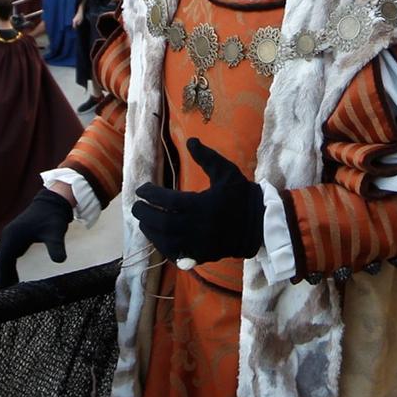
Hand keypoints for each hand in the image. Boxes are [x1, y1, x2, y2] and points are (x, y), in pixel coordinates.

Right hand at [0, 188, 74, 288]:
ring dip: (5, 276)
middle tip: (2, 299)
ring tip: (8, 294)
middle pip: (0, 263)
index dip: (1, 278)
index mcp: (12, 237)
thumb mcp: (55, 233)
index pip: (2, 262)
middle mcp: (8, 237)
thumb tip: (60, 260)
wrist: (53, 203)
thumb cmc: (53, 217)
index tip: (0, 292)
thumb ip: (56, 247)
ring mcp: (11, 238)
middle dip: (1, 280)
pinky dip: (10, 270)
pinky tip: (15, 282)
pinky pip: (9, 258)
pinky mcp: (16, 239)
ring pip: (4, 261)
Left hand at [130, 138, 263, 263]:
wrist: (259, 224)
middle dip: (145, 213)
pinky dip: (162, 246)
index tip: (141, 189)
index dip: (151, 194)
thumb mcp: (226, 172)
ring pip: (165, 240)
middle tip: (136, 206)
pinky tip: (157, 237)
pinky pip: (175, 254)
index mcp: (202, 205)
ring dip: (150, 230)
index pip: (168, 200)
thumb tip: (190, 140)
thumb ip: (207, 157)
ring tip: (143, 221)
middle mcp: (197, 226)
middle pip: (162, 222)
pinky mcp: (201, 255)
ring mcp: (198, 244)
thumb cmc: (241, 196)